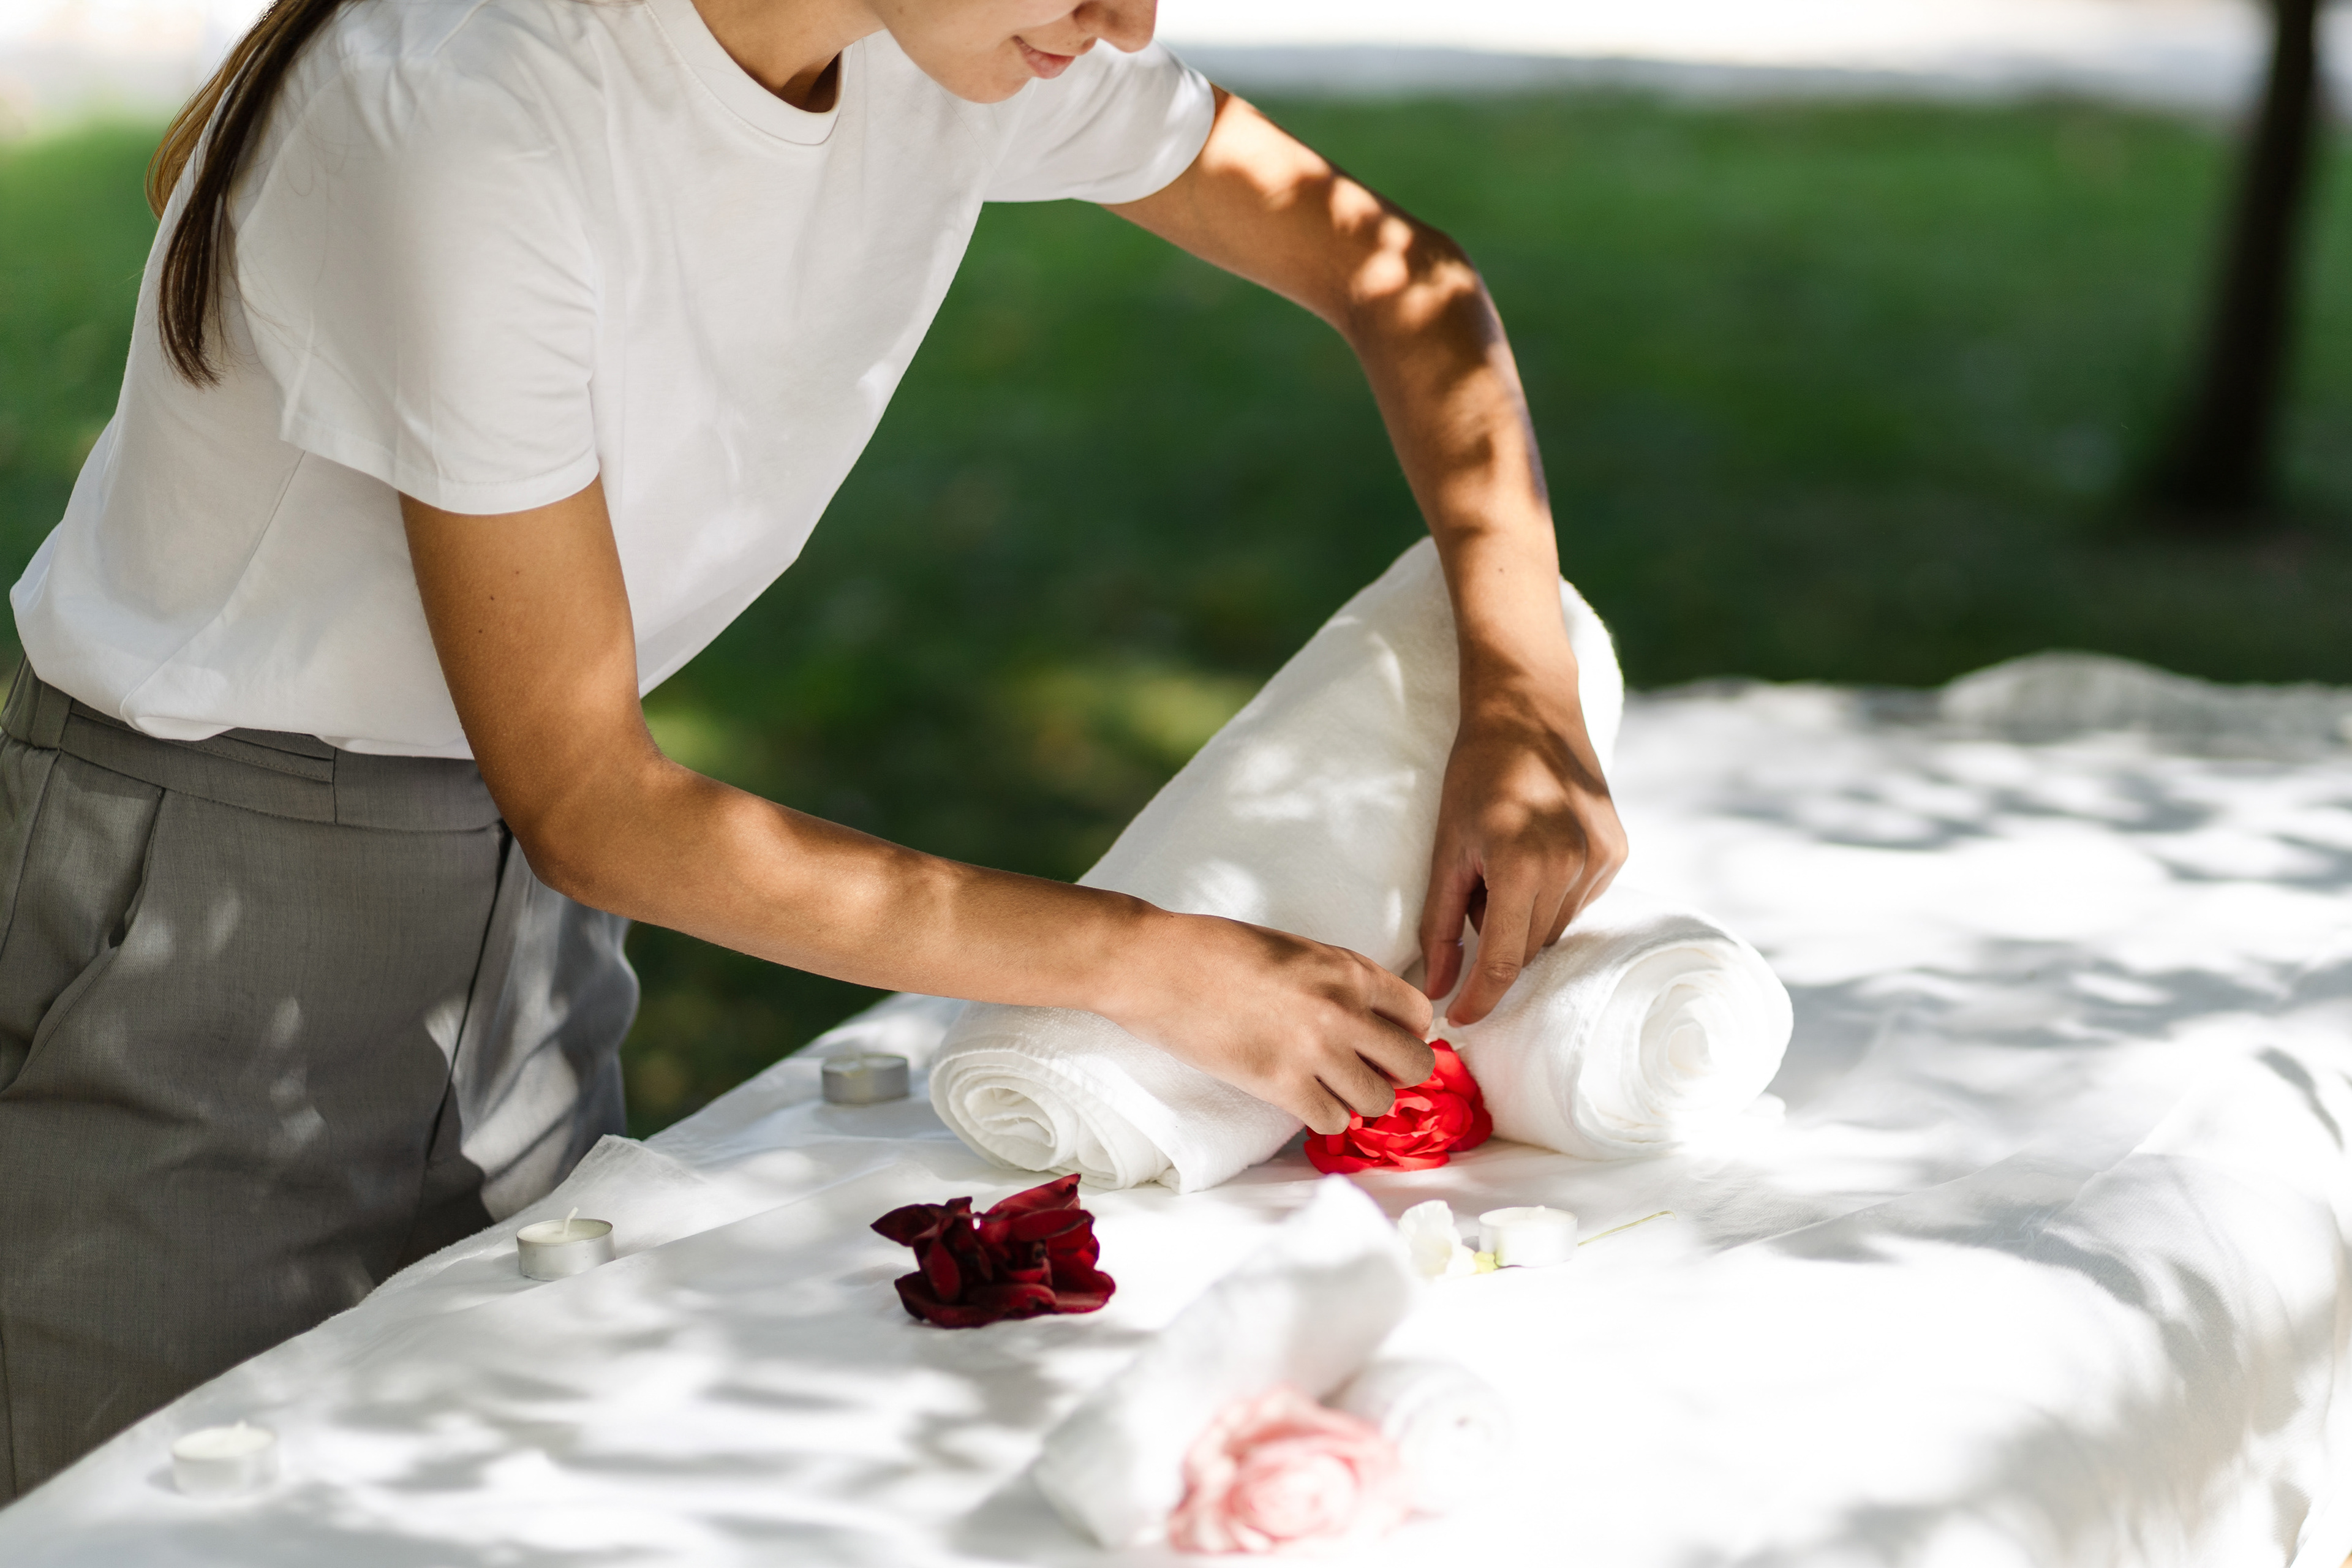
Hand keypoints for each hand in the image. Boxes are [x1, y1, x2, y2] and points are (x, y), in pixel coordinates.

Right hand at [1096, 911, 1435, 1134]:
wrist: (1157, 964)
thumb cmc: (1216, 950)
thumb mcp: (1296, 949)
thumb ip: (1339, 981)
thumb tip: (1370, 1020)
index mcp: (1348, 968)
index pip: (1419, 1014)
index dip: (1407, 1033)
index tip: (1385, 1041)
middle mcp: (1343, 1009)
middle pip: (1414, 1063)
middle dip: (1396, 1073)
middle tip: (1367, 1072)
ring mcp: (1313, 1049)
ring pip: (1378, 1100)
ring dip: (1358, 1099)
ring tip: (1330, 1087)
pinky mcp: (1279, 1084)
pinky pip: (1333, 1120)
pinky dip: (1323, 1116)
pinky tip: (1303, 1099)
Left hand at [1419, 674, 1626, 1025]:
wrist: (1529, 711)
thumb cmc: (1475, 776)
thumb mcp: (1446, 849)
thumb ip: (1440, 925)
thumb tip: (1437, 989)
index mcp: (1520, 864)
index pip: (1504, 962)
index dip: (1481, 999)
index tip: (1461, 1020)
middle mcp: (1570, 865)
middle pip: (1530, 946)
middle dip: (1498, 940)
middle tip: (1477, 890)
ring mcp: (1601, 858)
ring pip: (1556, 927)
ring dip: (1526, 917)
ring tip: (1506, 863)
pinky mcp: (1618, 850)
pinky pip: (1580, 901)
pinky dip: (1553, 895)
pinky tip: (1537, 852)